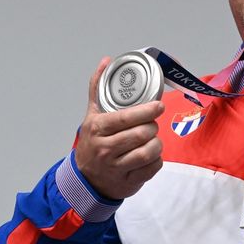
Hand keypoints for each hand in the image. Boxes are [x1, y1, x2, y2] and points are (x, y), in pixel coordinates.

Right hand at [74, 57, 164, 199]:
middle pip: (142, 134)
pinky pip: (152, 168)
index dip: (147, 111)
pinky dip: (156, 160)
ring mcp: (116, 167)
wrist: (85, 179)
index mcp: (98, 128)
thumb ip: (98, 88)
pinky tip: (151, 155)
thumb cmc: (92, 143)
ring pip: (149, 152)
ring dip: (157, 144)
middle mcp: (105, 149)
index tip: (158, 105)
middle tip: (151, 124)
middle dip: (152, 127)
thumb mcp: (91, 115)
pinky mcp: (128, 181)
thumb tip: (105, 61)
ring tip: (152, 139)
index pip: (127, 118)